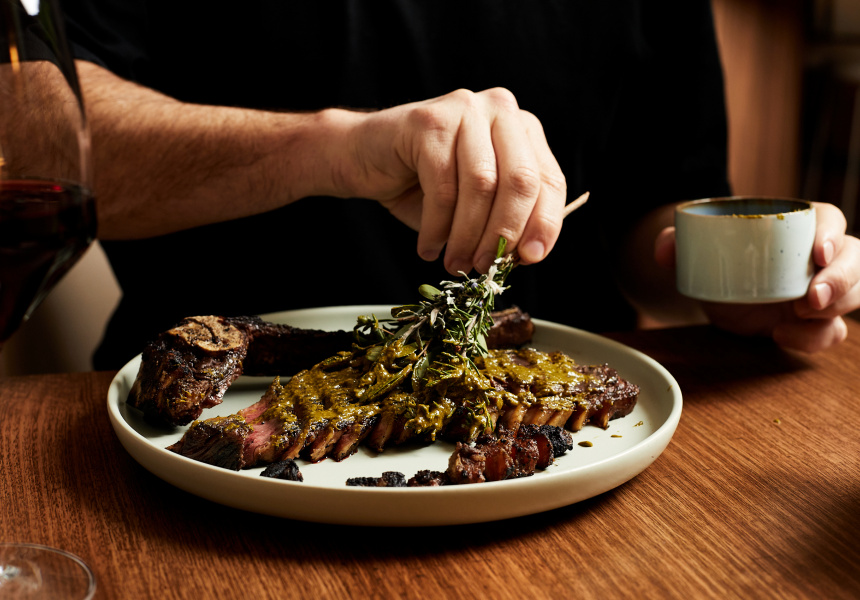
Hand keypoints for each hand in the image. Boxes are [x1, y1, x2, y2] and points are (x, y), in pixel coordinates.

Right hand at [336, 88, 566, 273]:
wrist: (362, 157)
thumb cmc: (422, 184)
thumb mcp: (475, 207)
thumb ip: (506, 222)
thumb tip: (529, 254)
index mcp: (522, 129)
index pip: (549, 180)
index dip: (545, 224)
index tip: (530, 259)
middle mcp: (500, 110)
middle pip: (521, 181)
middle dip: (504, 234)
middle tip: (486, 267)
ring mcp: (464, 110)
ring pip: (482, 186)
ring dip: (468, 236)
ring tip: (454, 263)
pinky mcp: (429, 122)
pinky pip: (443, 186)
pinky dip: (437, 227)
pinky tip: (429, 246)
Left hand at [654, 202, 859, 351]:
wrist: (716, 288)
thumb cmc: (716, 256)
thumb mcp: (693, 246)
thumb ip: (675, 243)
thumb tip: (664, 250)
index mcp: (798, 225)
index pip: (829, 219)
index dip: (831, 234)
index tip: (817, 252)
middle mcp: (819, 256)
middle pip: (854, 259)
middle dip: (842, 279)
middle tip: (810, 298)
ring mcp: (822, 289)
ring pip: (855, 295)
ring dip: (836, 308)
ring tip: (798, 316)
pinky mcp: (815, 321)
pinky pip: (831, 332)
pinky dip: (813, 338)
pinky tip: (781, 337)